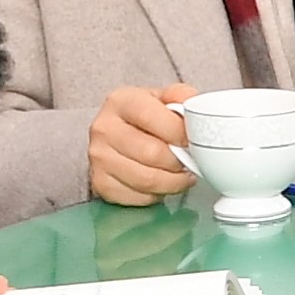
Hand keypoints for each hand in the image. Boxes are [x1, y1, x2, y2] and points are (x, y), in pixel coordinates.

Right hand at [86, 84, 196, 205]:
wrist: (119, 135)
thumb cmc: (146, 118)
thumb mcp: (163, 98)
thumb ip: (182, 96)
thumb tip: (195, 108)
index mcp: (121, 101)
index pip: (150, 116)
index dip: (178, 132)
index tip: (192, 140)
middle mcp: (104, 128)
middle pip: (151, 153)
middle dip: (179, 161)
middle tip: (189, 161)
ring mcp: (99, 158)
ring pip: (147, 180)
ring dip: (173, 181)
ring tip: (181, 173)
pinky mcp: (101, 183)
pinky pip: (139, 197)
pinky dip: (157, 194)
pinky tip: (162, 182)